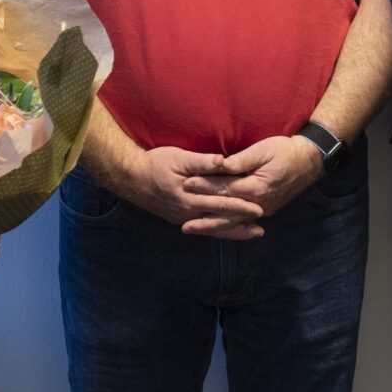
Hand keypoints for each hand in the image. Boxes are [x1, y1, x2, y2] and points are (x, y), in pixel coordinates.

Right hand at [108, 144, 266, 236]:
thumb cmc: (155, 163)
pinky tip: (228, 231)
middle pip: (220, 221)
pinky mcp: (178, 218)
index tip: (259, 209)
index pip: (221, 204)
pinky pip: (203, 228)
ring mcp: (182, 218)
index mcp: (190, 198)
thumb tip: (224, 161)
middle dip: (241, 225)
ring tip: (252, 233)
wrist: (130, 177)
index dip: (241, 206)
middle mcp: (188, 212)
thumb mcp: (179, 158)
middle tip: (261, 229)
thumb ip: (202, 162)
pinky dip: (218, 230)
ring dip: (232, 232)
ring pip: (212, 229)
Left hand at [197, 133, 327, 238]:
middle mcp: (259, 203)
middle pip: (227, 215)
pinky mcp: (266, 210)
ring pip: (234, 222)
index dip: (205, 186)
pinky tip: (215, 230)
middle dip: (205, 220)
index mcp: (256, 187)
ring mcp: (264, 209)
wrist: (309, 161)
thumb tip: (221, 164)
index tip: (186, 185)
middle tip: (184, 226)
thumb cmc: (285, 151)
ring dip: (213, 228)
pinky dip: (228, 227)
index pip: (225, 189)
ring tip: (194, 230)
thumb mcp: (263, 150)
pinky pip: (243, 222)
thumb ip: (241, 160)